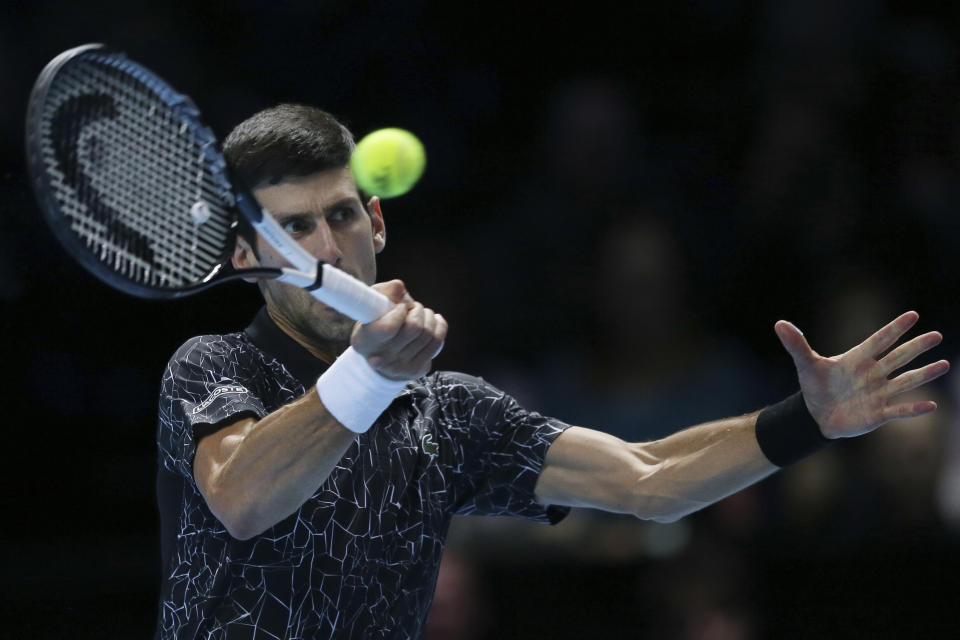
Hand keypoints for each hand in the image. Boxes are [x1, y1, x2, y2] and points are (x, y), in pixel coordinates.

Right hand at [350, 280, 446, 380]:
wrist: (379, 354)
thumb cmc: (375, 322)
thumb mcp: (372, 303)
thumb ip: (385, 292)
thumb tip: (400, 288)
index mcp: (364, 341)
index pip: (389, 328)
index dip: (399, 312)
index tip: (400, 307)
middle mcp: (382, 358)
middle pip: (414, 328)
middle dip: (417, 310)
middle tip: (412, 307)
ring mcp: (400, 367)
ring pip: (428, 334)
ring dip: (428, 316)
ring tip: (420, 313)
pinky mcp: (416, 369)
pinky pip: (437, 342)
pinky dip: (439, 326)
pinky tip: (433, 320)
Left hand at [775, 311, 948, 438]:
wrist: (815, 415)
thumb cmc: (815, 386)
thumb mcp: (805, 365)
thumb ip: (796, 345)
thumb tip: (779, 323)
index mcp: (858, 358)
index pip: (879, 340)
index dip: (894, 329)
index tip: (913, 315)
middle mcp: (873, 373)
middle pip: (898, 357)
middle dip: (916, 347)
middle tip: (937, 335)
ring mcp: (878, 393)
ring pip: (905, 381)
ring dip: (924, 374)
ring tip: (943, 364)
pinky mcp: (878, 413)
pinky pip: (899, 410)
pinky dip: (913, 409)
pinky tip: (931, 405)